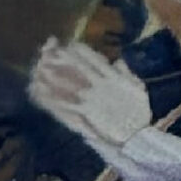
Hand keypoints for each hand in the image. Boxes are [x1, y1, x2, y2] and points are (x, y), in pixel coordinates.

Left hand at [29, 38, 153, 148]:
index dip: (79, 50)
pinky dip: (53, 97)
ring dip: (53, 75)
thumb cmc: (140, 113)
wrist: (135, 135)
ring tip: (40, 69)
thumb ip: (127, 73)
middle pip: (78, 67)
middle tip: (51, 51)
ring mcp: (91, 98)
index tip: (70, 45)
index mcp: (113, 77)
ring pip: (68, 82)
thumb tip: (117, 61)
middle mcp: (100, 84)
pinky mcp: (85, 112)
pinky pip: (65, 103)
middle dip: (64, 57)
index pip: (93, 59)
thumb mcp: (139, 89)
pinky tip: (41, 93)